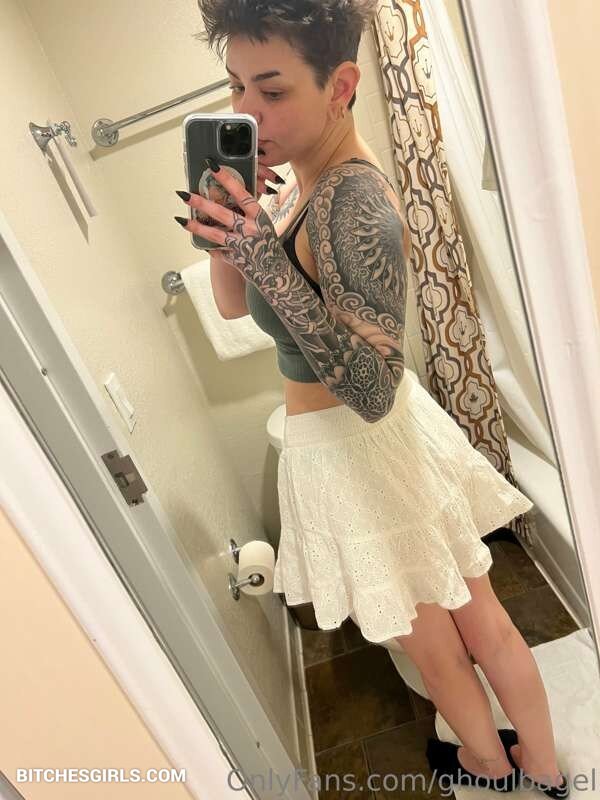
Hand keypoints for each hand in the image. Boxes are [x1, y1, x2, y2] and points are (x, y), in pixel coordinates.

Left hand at [175, 159, 286, 281]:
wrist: (275, 272)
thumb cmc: (267, 244)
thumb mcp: (263, 224)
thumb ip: (248, 211)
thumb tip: (229, 193)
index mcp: (259, 217)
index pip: (242, 194)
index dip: (227, 180)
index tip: (213, 167)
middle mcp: (251, 230)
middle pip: (223, 214)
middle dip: (202, 204)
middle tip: (185, 195)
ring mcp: (242, 246)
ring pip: (215, 235)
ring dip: (197, 226)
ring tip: (181, 220)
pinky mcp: (234, 260)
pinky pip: (217, 252)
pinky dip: (209, 247)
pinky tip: (199, 242)